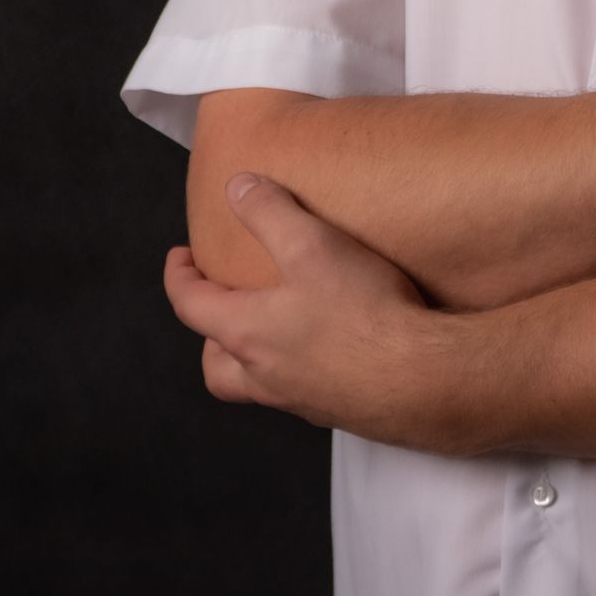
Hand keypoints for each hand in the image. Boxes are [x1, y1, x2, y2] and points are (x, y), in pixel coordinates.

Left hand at [162, 173, 466, 450]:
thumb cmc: (359, 310)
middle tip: (227, 306)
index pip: (190, 306)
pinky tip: (332, 345)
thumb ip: (270, 213)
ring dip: (252, 359)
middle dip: (211, 336)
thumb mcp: (313, 245)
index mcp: (246, 333)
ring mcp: (299, 399)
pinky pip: (300, 391)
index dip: (178, 277)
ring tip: (278, 328)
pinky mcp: (336, 409)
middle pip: (216, 367)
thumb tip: (235, 186)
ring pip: (255, 385)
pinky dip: (298, 368)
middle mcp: (264, 375)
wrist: (417, 378)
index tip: (179, 256)